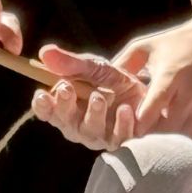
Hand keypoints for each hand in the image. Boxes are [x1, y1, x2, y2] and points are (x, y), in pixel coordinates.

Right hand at [31, 46, 145, 150]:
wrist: (150, 93)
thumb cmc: (115, 83)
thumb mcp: (96, 68)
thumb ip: (72, 63)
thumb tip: (44, 52)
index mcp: (68, 108)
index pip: (48, 111)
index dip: (42, 105)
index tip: (41, 93)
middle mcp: (79, 126)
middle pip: (65, 122)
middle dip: (64, 105)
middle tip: (66, 88)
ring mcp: (100, 136)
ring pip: (90, 131)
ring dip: (93, 113)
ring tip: (99, 97)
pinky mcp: (122, 141)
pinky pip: (119, 137)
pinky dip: (121, 124)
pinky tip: (125, 109)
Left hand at [116, 19, 191, 139]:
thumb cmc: (179, 42)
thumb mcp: (148, 46)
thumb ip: (123, 63)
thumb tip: (100, 82)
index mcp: (171, 76)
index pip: (151, 111)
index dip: (135, 125)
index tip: (122, 129)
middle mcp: (191, 95)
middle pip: (165, 130)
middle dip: (147, 137)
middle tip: (131, 139)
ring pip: (180, 138)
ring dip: (163, 141)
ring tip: (147, 139)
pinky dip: (180, 141)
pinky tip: (167, 135)